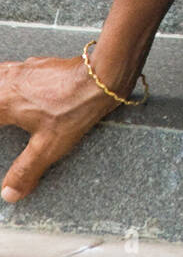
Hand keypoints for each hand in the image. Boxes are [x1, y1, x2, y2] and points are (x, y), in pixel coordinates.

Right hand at [0, 55, 118, 201]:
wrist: (99, 77)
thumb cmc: (74, 107)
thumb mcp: (48, 146)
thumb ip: (26, 170)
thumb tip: (9, 192)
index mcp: (4, 102)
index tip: (0, 133)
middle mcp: (10, 81)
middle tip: (2, 121)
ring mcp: (24, 68)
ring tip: (2, 103)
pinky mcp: (39, 63)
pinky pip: (14, 69)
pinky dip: (8, 77)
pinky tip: (18, 84)